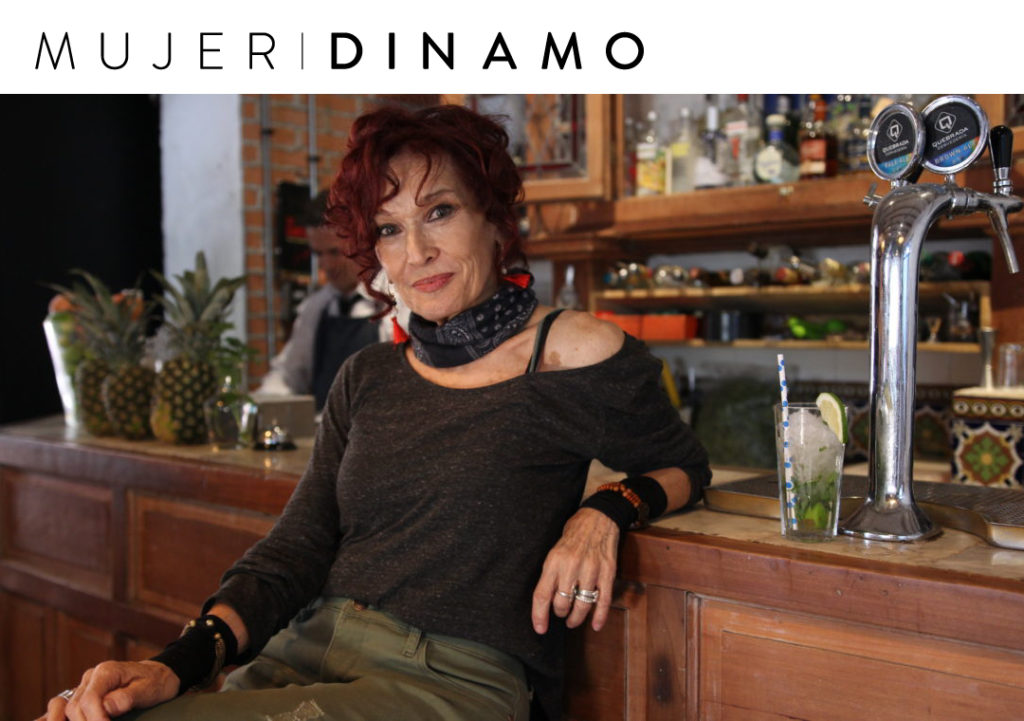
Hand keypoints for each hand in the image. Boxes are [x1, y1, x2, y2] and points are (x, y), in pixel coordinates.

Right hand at [36, 660, 177, 720]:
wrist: (158, 676)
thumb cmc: (155, 682)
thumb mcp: (149, 689)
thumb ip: (127, 697)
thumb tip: (106, 707)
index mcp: (106, 671)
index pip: (89, 700)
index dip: (95, 720)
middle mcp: (90, 677)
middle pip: (74, 707)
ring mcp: (84, 686)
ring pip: (65, 709)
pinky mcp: (82, 696)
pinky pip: (61, 707)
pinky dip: (58, 718)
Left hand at [531, 507, 618, 634]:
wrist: (599, 517)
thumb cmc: (573, 534)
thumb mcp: (555, 550)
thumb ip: (551, 573)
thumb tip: (546, 601)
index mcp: (554, 560)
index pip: (542, 595)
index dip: (539, 615)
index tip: (540, 628)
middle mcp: (572, 566)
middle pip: (562, 604)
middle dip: (560, 612)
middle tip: (560, 611)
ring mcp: (591, 570)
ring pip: (582, 606)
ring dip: (576, 618)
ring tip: (572, 620)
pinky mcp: (608, 572)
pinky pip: (603, 601)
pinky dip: (599, 617)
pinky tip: (595, 625)